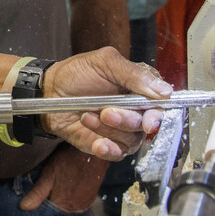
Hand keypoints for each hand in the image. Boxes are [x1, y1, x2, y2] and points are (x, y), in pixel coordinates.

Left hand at [18, 144, 106, 211]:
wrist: (93, 150)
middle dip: (48, 204)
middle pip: (57, 212)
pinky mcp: (90, 197)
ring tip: (56, 187)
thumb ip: (37, 193)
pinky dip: (68, 197)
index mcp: (63, 206)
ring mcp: (85, 204)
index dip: (39, 208)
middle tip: (44, 191)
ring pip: (66, 207)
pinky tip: (65, 186)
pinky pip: (76, 203)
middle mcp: (76, 209)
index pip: (46, 215)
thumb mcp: (49, 174)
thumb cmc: (69, 160)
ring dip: (59, 200)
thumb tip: (23, 207)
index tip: (32, 201)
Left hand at [40, 48, 171, 159]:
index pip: (161, 105)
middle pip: (146, 125)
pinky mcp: (108, 144)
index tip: (148, 119)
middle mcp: (135, 110)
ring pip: (131, 140)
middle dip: (126, 120)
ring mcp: (122, 129)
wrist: (50, 91)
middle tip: (106, 112)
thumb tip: (164, 90)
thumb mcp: (104, 62)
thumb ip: (134, 74)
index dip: (157, 114)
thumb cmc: (77, 73)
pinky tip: (97, 142)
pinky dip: (108, 149)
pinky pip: (117, 154)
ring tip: (87, 116)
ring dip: (109, 131)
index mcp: (140, 88)